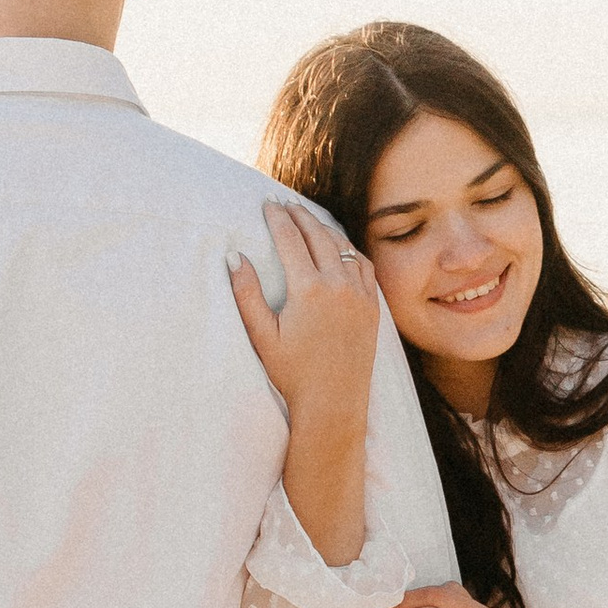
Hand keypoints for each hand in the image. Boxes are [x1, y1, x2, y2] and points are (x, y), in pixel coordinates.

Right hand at [229, 203, 379, 430]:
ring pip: (342, 247)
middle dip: (300, 215)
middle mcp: (338, 285)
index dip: (277, 218)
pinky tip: (340, 247)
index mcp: (308, 289)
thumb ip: (246, 293)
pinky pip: (363, 266)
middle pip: (318, 235)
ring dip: (324, 229)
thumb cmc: (292, 374)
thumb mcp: (261, 335)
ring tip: (309, 220)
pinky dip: (349, 250)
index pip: (290, 239)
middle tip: (286, 204)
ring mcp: (360, 295)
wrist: (334, 403)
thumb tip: (234, 256)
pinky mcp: (372, 308)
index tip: (267, 203)